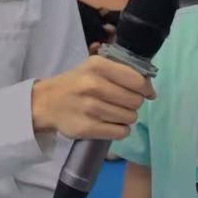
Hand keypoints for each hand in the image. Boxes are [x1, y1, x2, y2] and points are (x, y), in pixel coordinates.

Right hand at [32, 55, 154, 139]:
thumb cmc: (77, 83)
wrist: (46, 102)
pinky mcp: (87, 129)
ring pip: (129, 118)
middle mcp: (93, 85)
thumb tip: (151, 91)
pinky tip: (111, 124)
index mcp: (97, 65)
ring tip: (114, 113)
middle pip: (135, 101)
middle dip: (134, 103)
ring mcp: (89, 108)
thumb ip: (122, 73)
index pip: (137, 81)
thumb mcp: (95, 67)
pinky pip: (120, 132)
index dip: (145, 89)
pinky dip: (120, 130)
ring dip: (127, 117)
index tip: (144, 93)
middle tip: (123, 103)